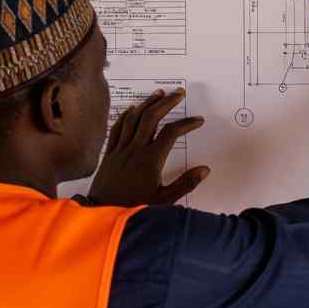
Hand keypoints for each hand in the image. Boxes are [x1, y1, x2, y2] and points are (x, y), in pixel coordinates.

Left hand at [88, 88, 209, 206]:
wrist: (104, 213)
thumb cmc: (134, 208)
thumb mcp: (164, 200)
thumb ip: (185, 184)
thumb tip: (204, 170)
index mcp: (151, 160)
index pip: (171, 133)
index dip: (186, 123)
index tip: (197, 120)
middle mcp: (135, 150)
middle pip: (152, 117)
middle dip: (167, 102)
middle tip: (178, 94)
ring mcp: (121, 150)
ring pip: (134, 118)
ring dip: (147, 103)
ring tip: (158, 94)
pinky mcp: (110, 153)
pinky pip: (117, 128)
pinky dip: (126, 116)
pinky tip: (132, 109)